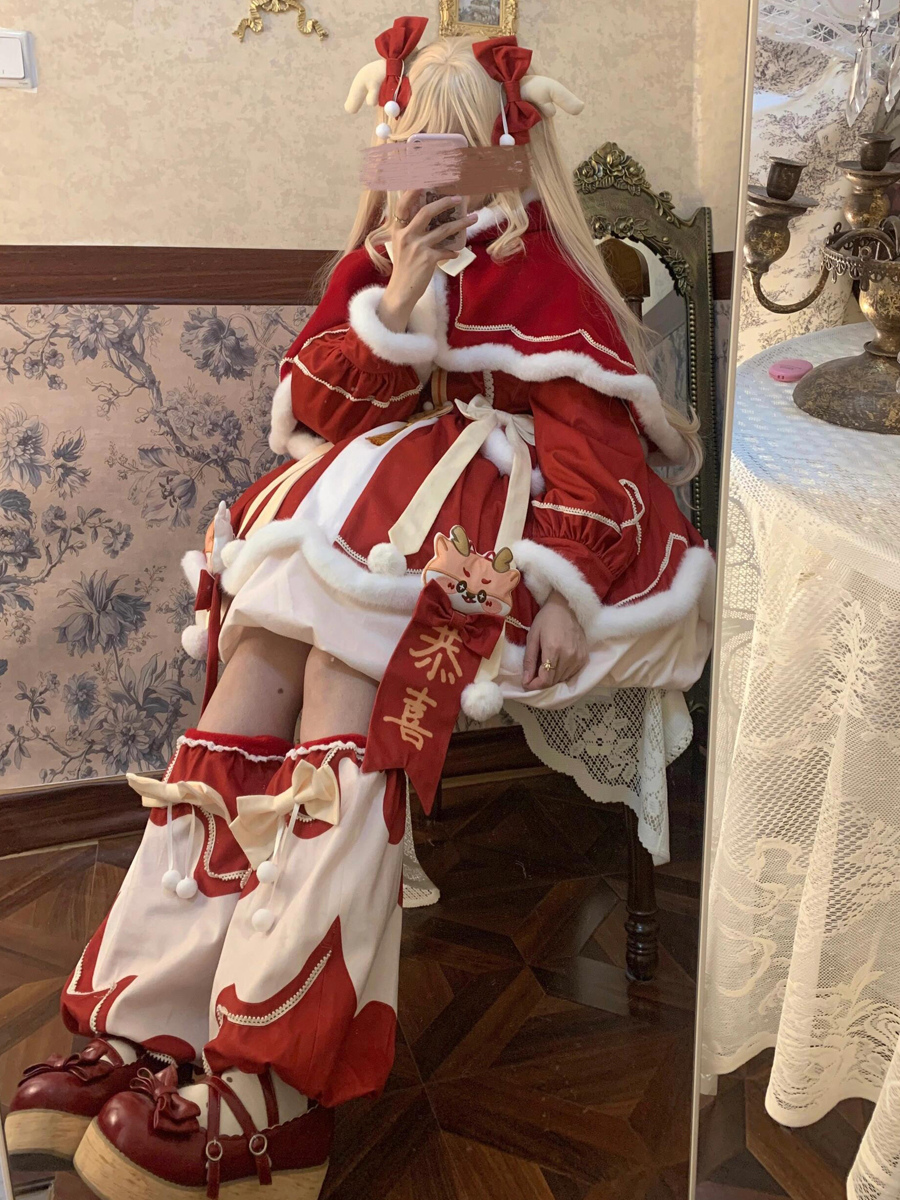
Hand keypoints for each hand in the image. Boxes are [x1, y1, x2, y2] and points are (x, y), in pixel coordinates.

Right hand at [377, 191, 476, 332]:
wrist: (401, 292)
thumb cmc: (404, 269)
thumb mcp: (402, 246)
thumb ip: (411, 232)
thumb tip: (431, 219)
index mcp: (398, 230)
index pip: (404, 205)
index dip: (413, 190)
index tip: (426, 179)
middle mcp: (406, 235)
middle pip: (427, 212)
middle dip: (445, 202)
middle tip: (459, 198)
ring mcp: (417, 247)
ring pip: (443, 230)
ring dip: (461, 223)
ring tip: (473, 218)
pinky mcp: (427, 259)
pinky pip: (446, 251)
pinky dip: (452, 252)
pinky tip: (457, 252)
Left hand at [521, 590, 587, 690]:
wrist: (566, 607)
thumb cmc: (546, 619)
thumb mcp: (532, 638)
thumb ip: (529, 661)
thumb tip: (526, 681)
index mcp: (554, 650)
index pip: (546, 680)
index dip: (534, 686)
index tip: (526, 683)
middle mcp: (569, 656)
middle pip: (554, 681)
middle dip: (541, 682)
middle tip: (532, 676)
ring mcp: (579, 657)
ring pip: (563, 679)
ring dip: (551, 679)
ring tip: (543, 669)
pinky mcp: (585, 657)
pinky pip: (572, 674)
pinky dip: (562, 674)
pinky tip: (556, 665)